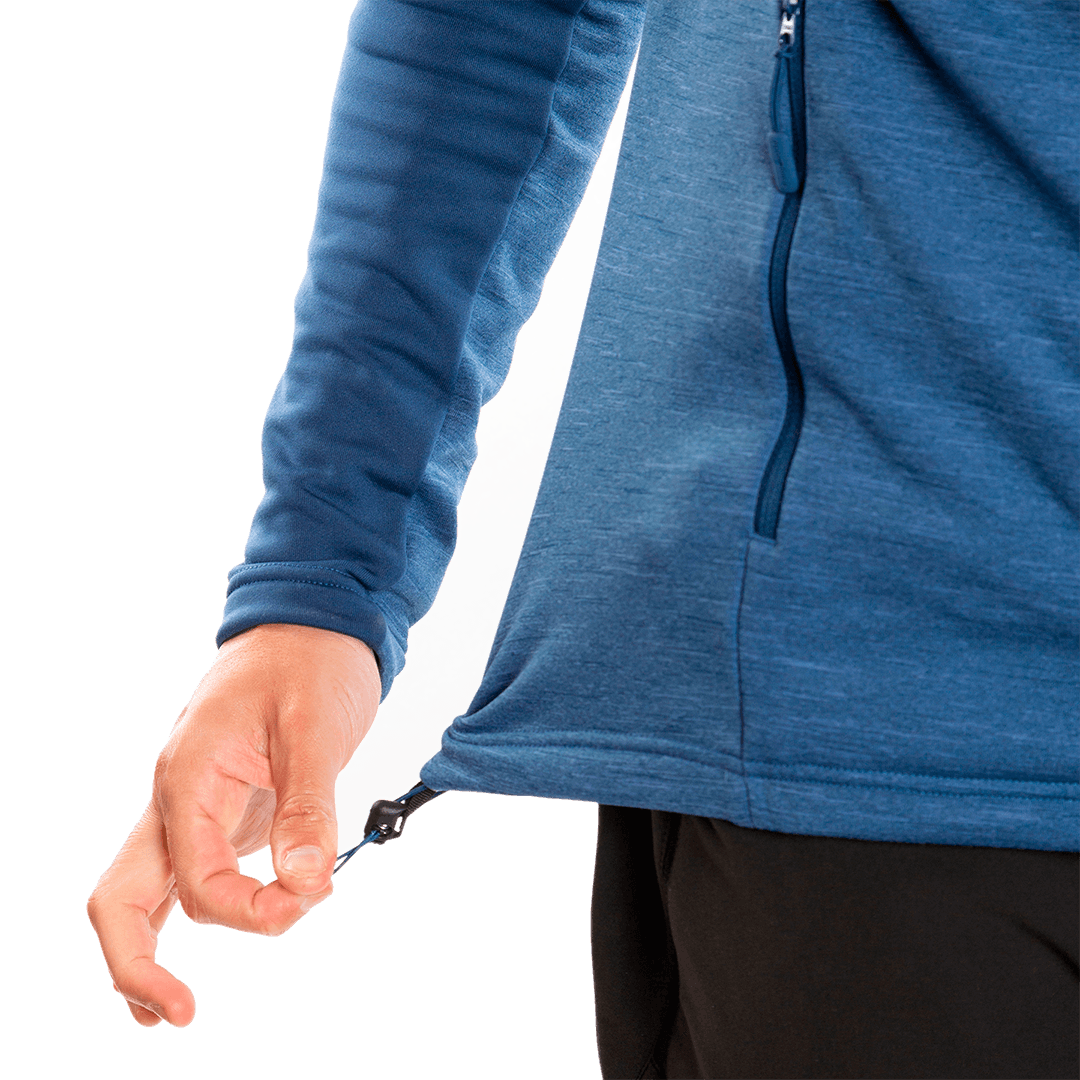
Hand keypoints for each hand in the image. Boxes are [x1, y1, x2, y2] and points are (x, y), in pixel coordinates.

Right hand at [84, 623, 380, 1028]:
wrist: (309, 622)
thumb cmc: (308, 661)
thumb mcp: (315, 729)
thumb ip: (307, 807)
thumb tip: (305, 885)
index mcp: (189, 776)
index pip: (197, 879)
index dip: (249, 911)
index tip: (306, 904)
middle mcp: (178, 798)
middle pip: (122, 898)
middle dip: (137, 963)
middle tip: (179, 1015)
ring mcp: (193, 807)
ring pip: (145, 891)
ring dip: (149, 950)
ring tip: (171, 1009)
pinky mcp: (220, 811)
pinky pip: (186, 873)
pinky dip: (188, 913)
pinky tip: (199, 948)